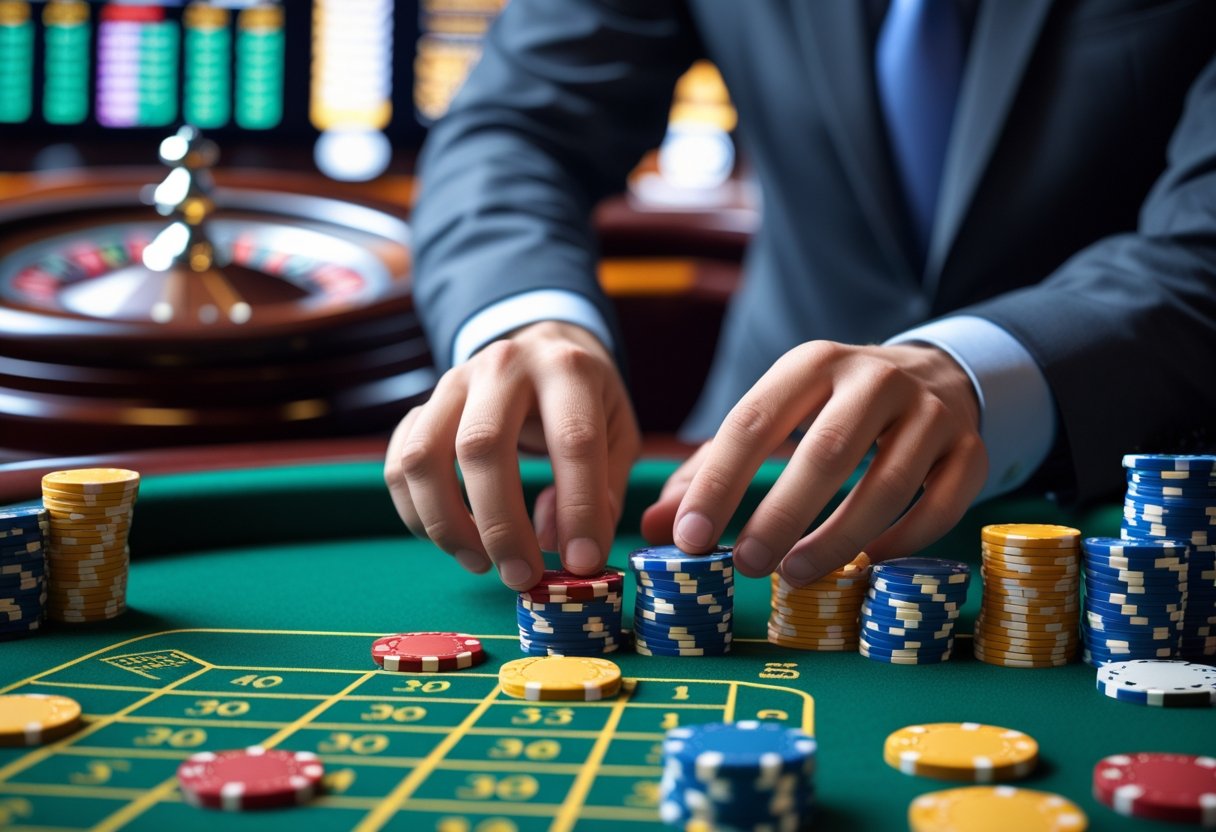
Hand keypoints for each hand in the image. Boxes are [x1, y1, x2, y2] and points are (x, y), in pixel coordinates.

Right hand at [384, 321, 640, 588]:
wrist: (542, 347)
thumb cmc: (587, 403)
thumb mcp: (618, 436)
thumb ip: (604, 492)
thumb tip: (561, 546)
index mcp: (567, 369)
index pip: (573, 441)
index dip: (580, 509)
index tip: (583, 561)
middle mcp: (503, 366)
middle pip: (482, 447)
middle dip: (501, 526)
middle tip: (522, 577)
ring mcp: (453, 382)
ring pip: (424, 457)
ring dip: (447, 524)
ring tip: (481, 564)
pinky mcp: (422, 406)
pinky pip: (398, 464)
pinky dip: (415, 512)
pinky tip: (452, 539)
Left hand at [640, 341, 986, 583]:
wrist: (935, 377)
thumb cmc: (831, 410)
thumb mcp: (774, 418)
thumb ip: (712, 470)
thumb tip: (658, 527)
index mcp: (813, 363)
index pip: (754, 421)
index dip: (719, 483)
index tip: (689, 537)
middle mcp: (875, 378)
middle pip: (825, 451)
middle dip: (781, 514)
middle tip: (746, 566)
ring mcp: (931, 413)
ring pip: (889, 483)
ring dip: (838, 538)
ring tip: (794, 575)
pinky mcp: (971, 449)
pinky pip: (941, 504)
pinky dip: (904, 541)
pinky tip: (867, 565)